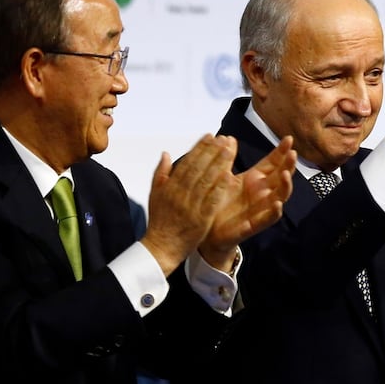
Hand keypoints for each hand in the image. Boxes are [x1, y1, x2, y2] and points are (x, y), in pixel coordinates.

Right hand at [142, 134, 238, 275]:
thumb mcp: (155, 195)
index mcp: (169, 186)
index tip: (210, 136)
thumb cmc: (160, 221)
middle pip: (197, 168)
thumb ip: (161, 173)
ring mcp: (190, 206)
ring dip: (218, 164)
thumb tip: (166, 153)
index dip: (199, 148)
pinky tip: (229, 175)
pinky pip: (212, 200)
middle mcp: (179, 193)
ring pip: (206, 180)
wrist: (161, 247)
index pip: (186, 162)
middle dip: (211, 151)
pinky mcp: (200, 219)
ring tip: (229, 149)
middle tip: (224, 138)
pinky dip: (220, 187)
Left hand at [198, 135, 296, 270]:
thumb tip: (229, 138)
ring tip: (286, 174)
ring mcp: (261, 208)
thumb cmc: (217, 202)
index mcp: (255, 179)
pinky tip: (277, 204)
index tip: (288, 139)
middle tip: (293, 153)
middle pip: (281, 177)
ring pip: (280, 196)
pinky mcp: (254, 224)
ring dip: (286, 186)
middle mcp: (262, 192)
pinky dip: (274, 212)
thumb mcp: (223, 177)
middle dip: (288, 165)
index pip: (273, 163)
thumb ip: (227, 160)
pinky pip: (268, 218)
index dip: (281, 152)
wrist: (207, 230)